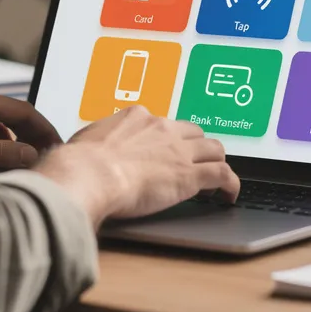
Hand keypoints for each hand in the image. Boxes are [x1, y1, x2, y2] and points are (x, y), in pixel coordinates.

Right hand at [33, 106, 239, 225]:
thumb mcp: (85, 142)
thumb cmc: (79, 162)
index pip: (161, 123)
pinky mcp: (190, 175)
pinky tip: (230, 194)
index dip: (166, 138)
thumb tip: (85, 151)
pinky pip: (222, 174)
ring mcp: (179, 151)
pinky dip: (231, 183)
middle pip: (192, 132)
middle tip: (193, 161)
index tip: (164, 149)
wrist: (89, 174)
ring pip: (214, 149)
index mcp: (137, 117)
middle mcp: (162, 128)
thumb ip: (94, 143)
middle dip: (195, 146)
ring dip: (216, 161)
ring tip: (216, 176)